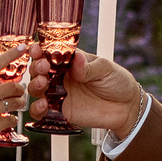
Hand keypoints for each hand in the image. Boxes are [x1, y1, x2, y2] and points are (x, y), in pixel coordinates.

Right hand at [0, 43, 30, 157]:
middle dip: (20, 91)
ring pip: (15, 103)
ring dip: (18, 106)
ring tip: (13, 108)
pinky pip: (11, 120)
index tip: (23, 47)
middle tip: (19, 94)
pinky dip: (11, 121)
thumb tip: (1, 85)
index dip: (11, 55)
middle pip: (13, 86)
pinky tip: (4, 123)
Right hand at [32, 50, 146, 130]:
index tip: (37, 50)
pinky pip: (42, 111)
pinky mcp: (60, 110)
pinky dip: (37, 109)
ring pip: (36, 89)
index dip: (40, 50)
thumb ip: (89, 67)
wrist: (127, 108)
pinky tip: (43, 105)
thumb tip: (76, 59)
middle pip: (39, 69)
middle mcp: (61, 76)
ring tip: (43, 84)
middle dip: (37, 67)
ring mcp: (59, 93)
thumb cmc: (117, 82)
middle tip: (44, 67)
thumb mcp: (106, 69)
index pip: (50, 52)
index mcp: (70, 61)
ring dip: (35, 86)